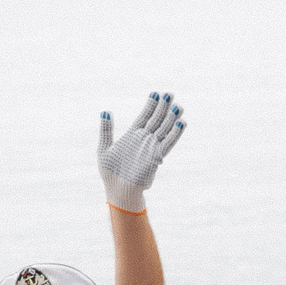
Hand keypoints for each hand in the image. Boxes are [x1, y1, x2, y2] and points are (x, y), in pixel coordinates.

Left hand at [96, 92, 186, 211]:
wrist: (117, 191)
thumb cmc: (110, 173)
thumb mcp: (104, 148)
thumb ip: (106, 130)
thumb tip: (105, 112)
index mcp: (132, 136)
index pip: (144, 116)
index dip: (151, 105)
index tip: (156, 93)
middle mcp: (144, 140)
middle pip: (156, 120)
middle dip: (163, 107)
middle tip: (170, 93)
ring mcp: (151, 148)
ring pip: (164, 129)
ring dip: (171, 118)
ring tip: (178, 106)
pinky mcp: (156, 157)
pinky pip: (168, 144)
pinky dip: (175, 134)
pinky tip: (181, 123)